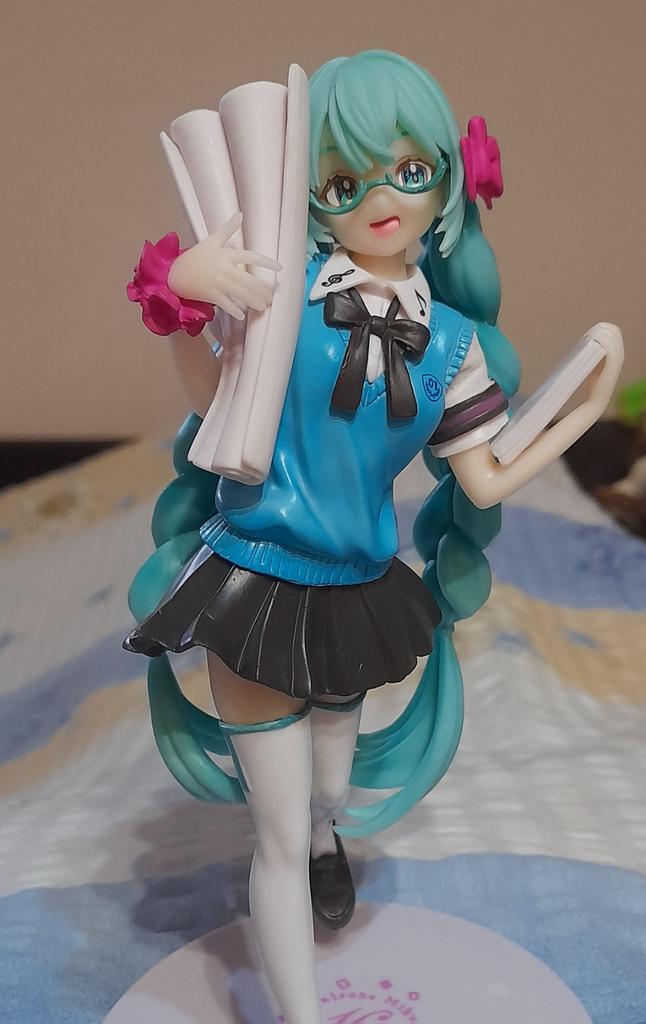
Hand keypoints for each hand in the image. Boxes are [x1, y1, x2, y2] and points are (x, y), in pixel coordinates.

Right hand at [167, 212, 281, 320]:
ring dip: (252, 301)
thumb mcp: (211, 241)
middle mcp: (223, 268)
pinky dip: (233, 310)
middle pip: (247, 280)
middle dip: (261, 290)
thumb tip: (240, 214)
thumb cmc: (195, 257)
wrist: (173, 273)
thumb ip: (227, 229)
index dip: (266, 262)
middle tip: (271, 298)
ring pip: (239, 293)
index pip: (250, 257)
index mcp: (225, 254)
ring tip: (263, 307)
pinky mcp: (209, 294)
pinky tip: (242, 315)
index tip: (279, 268)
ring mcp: (216, 281)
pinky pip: (224, 303)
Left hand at [583, 322, 623, 411]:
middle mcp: (621, 353)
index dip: (601, 328)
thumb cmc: (595, 383)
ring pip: (610, 335)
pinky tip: (590, 342)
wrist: (597, 398)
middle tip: (587, 336)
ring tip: (587, 339)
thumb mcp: (597, 364)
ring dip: (597, 333)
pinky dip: (599, 340)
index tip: (588, 334)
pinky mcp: (612, 362)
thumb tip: (588, 340)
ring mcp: (618, 357)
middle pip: (613, 330)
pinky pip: (608, 344)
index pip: (614, 330)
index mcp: (618, 352)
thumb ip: (596, 352)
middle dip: (599, 329)